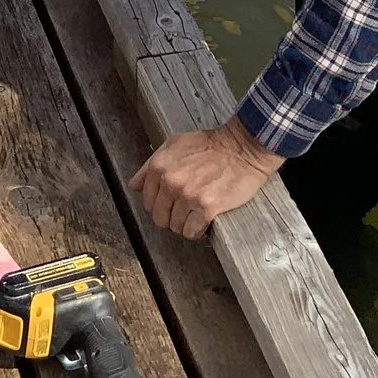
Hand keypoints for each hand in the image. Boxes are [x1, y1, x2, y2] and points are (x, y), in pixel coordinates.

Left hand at [131, 121, 282, 239]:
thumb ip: (150, 165)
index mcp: (160, 166)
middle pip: (160, 218)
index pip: (147, 201)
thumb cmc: (211, 145)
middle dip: (172, 216)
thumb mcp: (174, 144)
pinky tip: (204, 220)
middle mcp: (171, 182)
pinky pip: (192, 232)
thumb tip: (134, 185)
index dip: (159, 205)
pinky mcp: (207, 207)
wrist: (243, 148)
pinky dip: (197, 231)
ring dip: (186, 224)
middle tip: (186, 209)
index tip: (171, 202)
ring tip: (197, 212)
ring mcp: (188, 195)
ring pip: (176, 227)